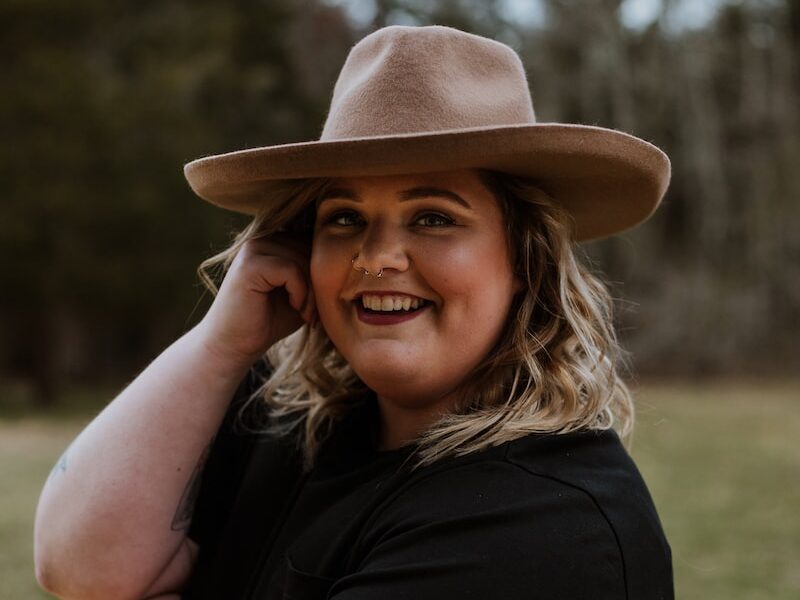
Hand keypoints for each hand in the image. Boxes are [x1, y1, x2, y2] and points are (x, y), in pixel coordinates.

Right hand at [196, 231, 316, 368]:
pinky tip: (295, 308)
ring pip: (303, 259)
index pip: (314, 241)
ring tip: (306, 313)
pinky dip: (300, 292)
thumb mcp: (302, 293)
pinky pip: (291, 269)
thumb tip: (349, 259)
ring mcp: (253, 248)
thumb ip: (316, 273)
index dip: (324, 271)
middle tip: (314, 312)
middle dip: (320, 282)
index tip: (320, 302)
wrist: (234, 345)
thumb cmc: (270, 320)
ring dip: (312, 291)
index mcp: (275, 240)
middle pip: (311, 248)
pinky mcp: (249, 265)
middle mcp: (263, 238)